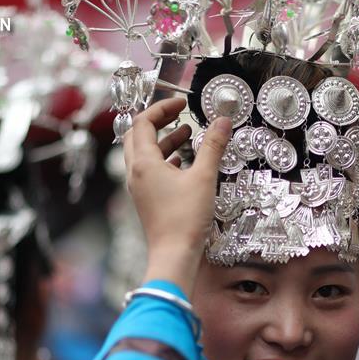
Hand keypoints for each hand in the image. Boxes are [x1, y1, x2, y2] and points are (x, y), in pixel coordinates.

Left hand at [122, 98, 231, 295]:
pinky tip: (183, 163)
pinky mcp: (147, 201)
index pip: (143, 123)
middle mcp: (135, 174)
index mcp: (143, 163)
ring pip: (144, 155)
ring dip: (163, 141)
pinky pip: (150, 172)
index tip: (181, 103)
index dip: (162, 108)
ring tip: (186, 135)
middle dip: (158, 122)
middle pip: (138, 136)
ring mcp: (139, 189)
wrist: (174, 256)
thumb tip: (222, 121)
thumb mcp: (204, 178)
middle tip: (178, 114)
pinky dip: (165, 160)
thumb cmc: (185, 219)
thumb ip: (213, 146)